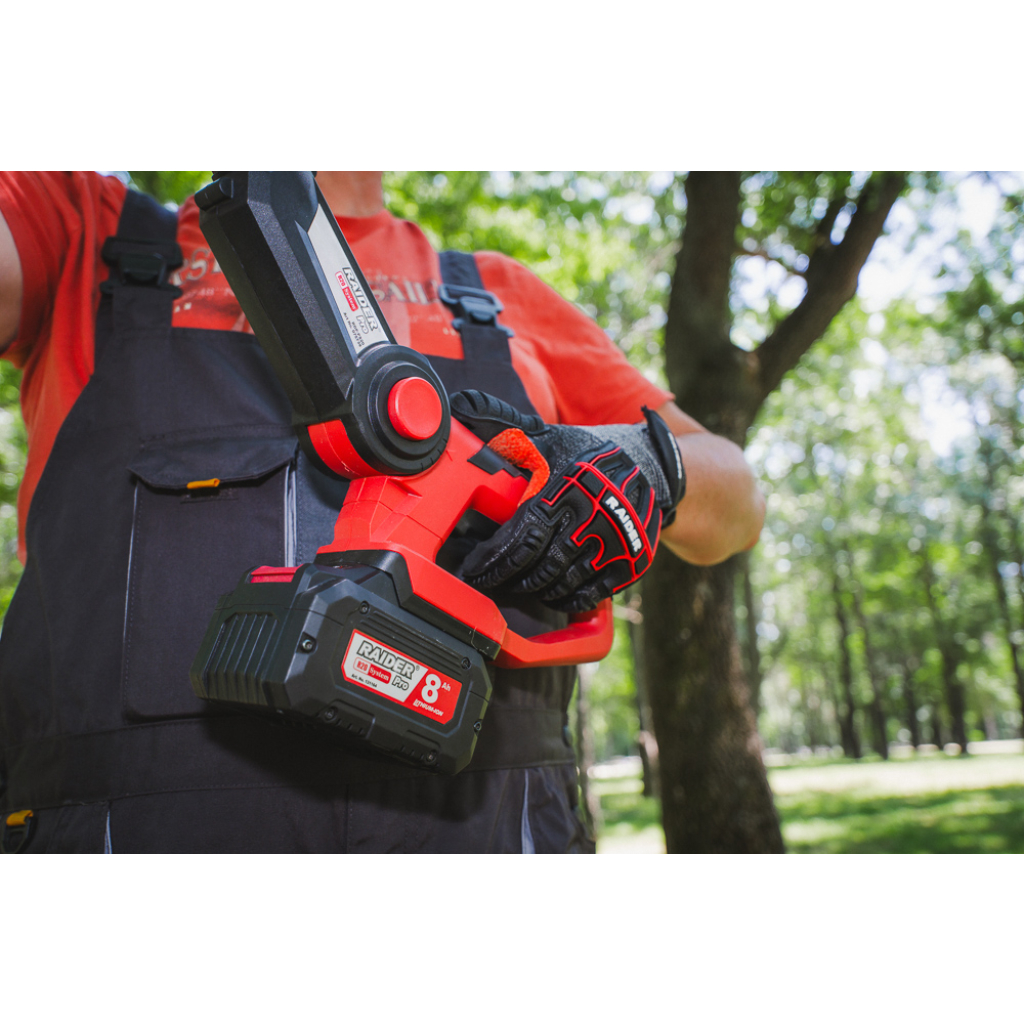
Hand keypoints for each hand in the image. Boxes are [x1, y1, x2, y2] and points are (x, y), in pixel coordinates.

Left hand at [450, 391, 684, 611]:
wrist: (654, 467)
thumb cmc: (591, 453)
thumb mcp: (550, 436)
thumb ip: (504, 426)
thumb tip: (462, 405)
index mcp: (566, 487)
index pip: (521, 536)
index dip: (493, 559)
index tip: (473, 568)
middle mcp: (591, 517)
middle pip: (538, 566)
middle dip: (506, 579)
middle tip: (486, 584)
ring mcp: (613, 543)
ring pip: (561, 583)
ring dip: (533, 589)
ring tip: (516, 585)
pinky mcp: (629, 562)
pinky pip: (589, 594)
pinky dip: (564, 599)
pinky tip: (550, 594)